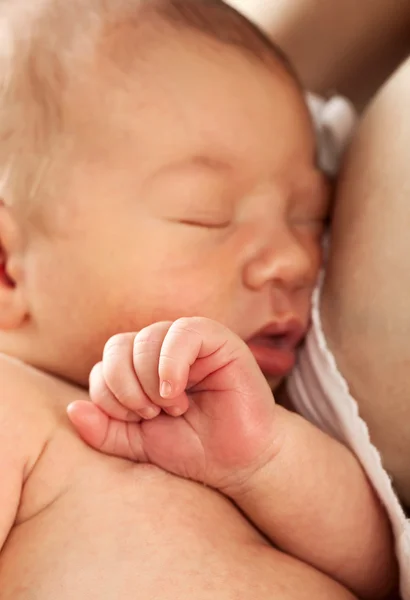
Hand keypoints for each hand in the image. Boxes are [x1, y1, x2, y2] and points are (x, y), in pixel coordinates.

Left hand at [68, 317, 282, 493]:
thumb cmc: (192, 448)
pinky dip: (170, 364)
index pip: (104, 364)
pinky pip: (182, 332)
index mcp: (141, 367)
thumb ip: (104, 429)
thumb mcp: (138, 443)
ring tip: (172, 407)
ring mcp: (189, 340)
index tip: (136, 421)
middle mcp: (162, 348)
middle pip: (117, 346)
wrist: (238, 461)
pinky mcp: (217, 339)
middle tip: (151, 414)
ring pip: (146, 339)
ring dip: (149, 381)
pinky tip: (176, 393)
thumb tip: (72, 409)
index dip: (108, 395)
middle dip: (126, 388)